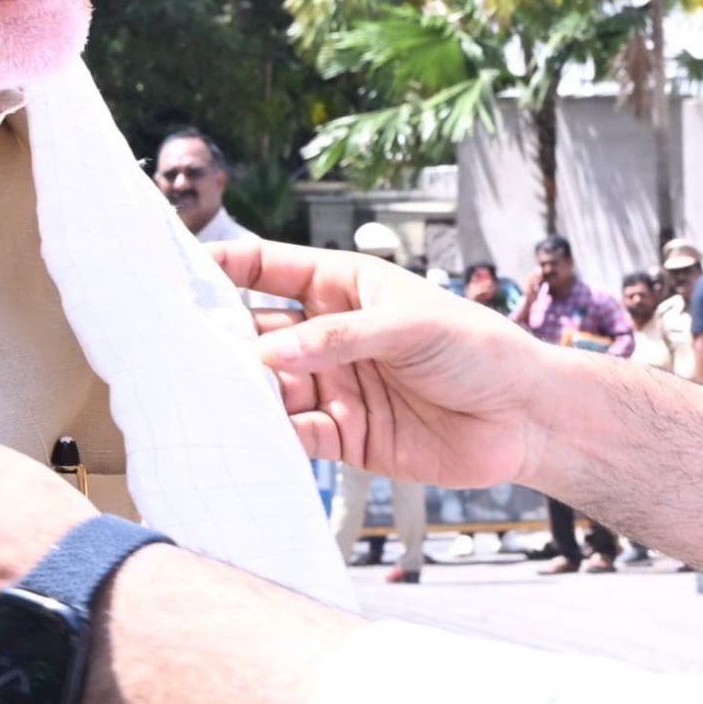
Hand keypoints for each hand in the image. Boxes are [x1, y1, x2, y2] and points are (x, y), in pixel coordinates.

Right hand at [212, 235, 569, 485]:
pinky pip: (296, 433)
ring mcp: (335, 385)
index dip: (225, 266)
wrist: (525, 418)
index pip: (269, 268)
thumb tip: (271, 355)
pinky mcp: (346, 434)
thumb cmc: (481, 350)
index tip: (178, 271)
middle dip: (219, 339)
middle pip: (258, 332)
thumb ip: (337, 339)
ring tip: (209, 398)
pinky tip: (250, 436)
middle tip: (177, 348)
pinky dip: (273, 436)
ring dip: (243, 393)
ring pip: (270, 387)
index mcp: (344, 287)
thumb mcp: (408, 325)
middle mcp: (331, 335)